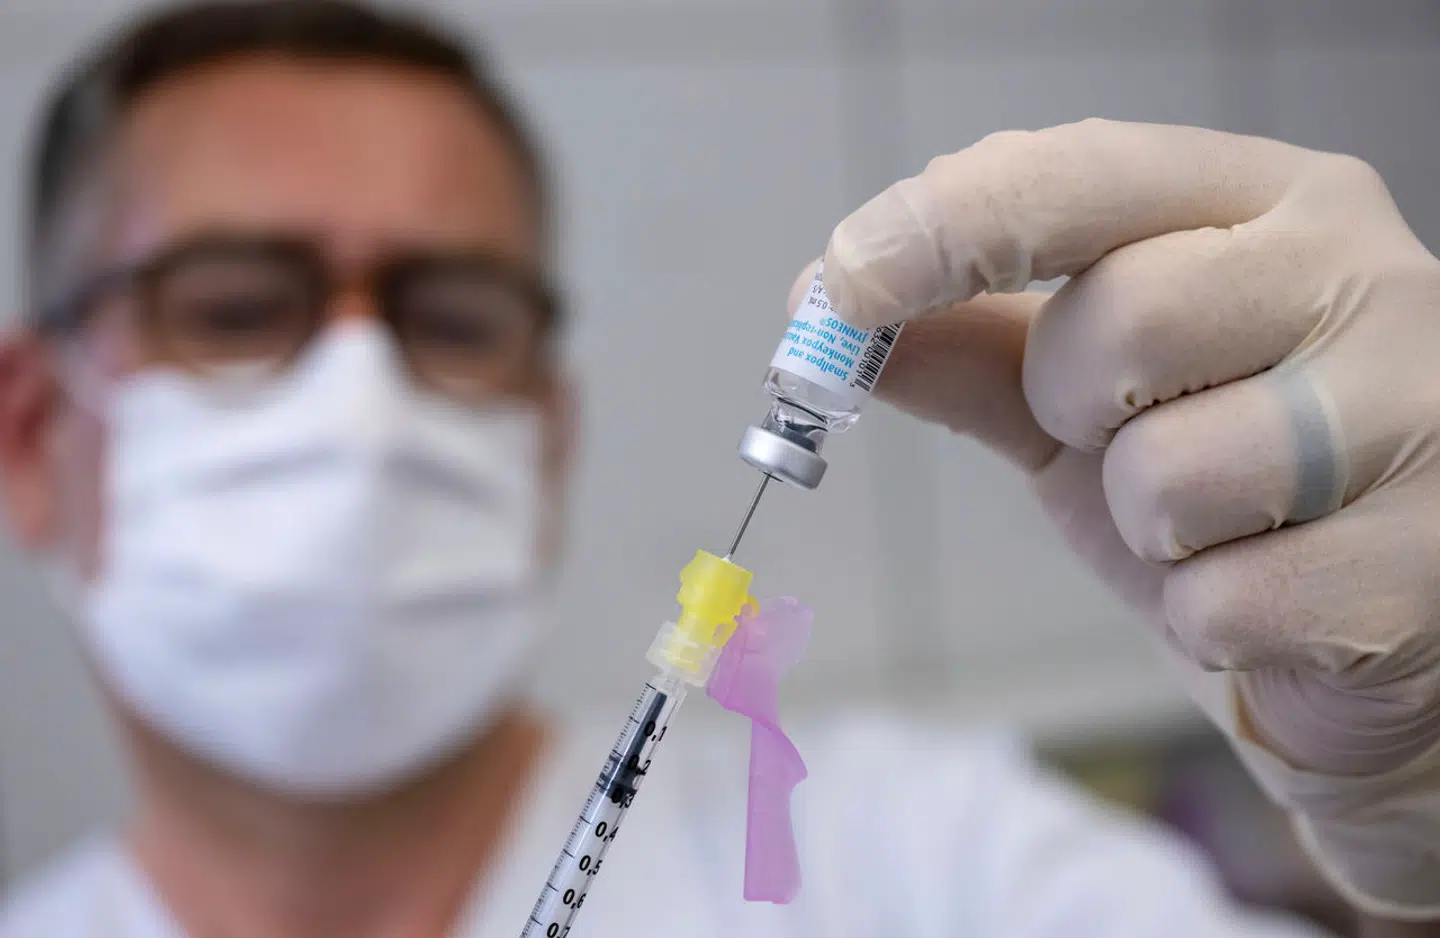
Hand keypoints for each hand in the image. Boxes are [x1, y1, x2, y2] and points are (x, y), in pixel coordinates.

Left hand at [812, 119, 1439, 919]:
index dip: (948, 223)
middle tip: (1126, 436)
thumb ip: (973, 344)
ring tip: (1223, 525)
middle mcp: (1362, 281)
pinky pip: (1223, 601)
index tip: (844, 283)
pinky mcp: (1419, 566)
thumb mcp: (1091, 399)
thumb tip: (819, 302)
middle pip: (1121, 321)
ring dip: (1150, 527)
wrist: (1373, 632)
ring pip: (1169, 475)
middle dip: (1077, 408)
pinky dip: (1207, 618)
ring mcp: (1415, 418)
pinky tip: (1274, 595)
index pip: (1086, 174)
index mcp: (1268, 207)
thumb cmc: (1227, 486)